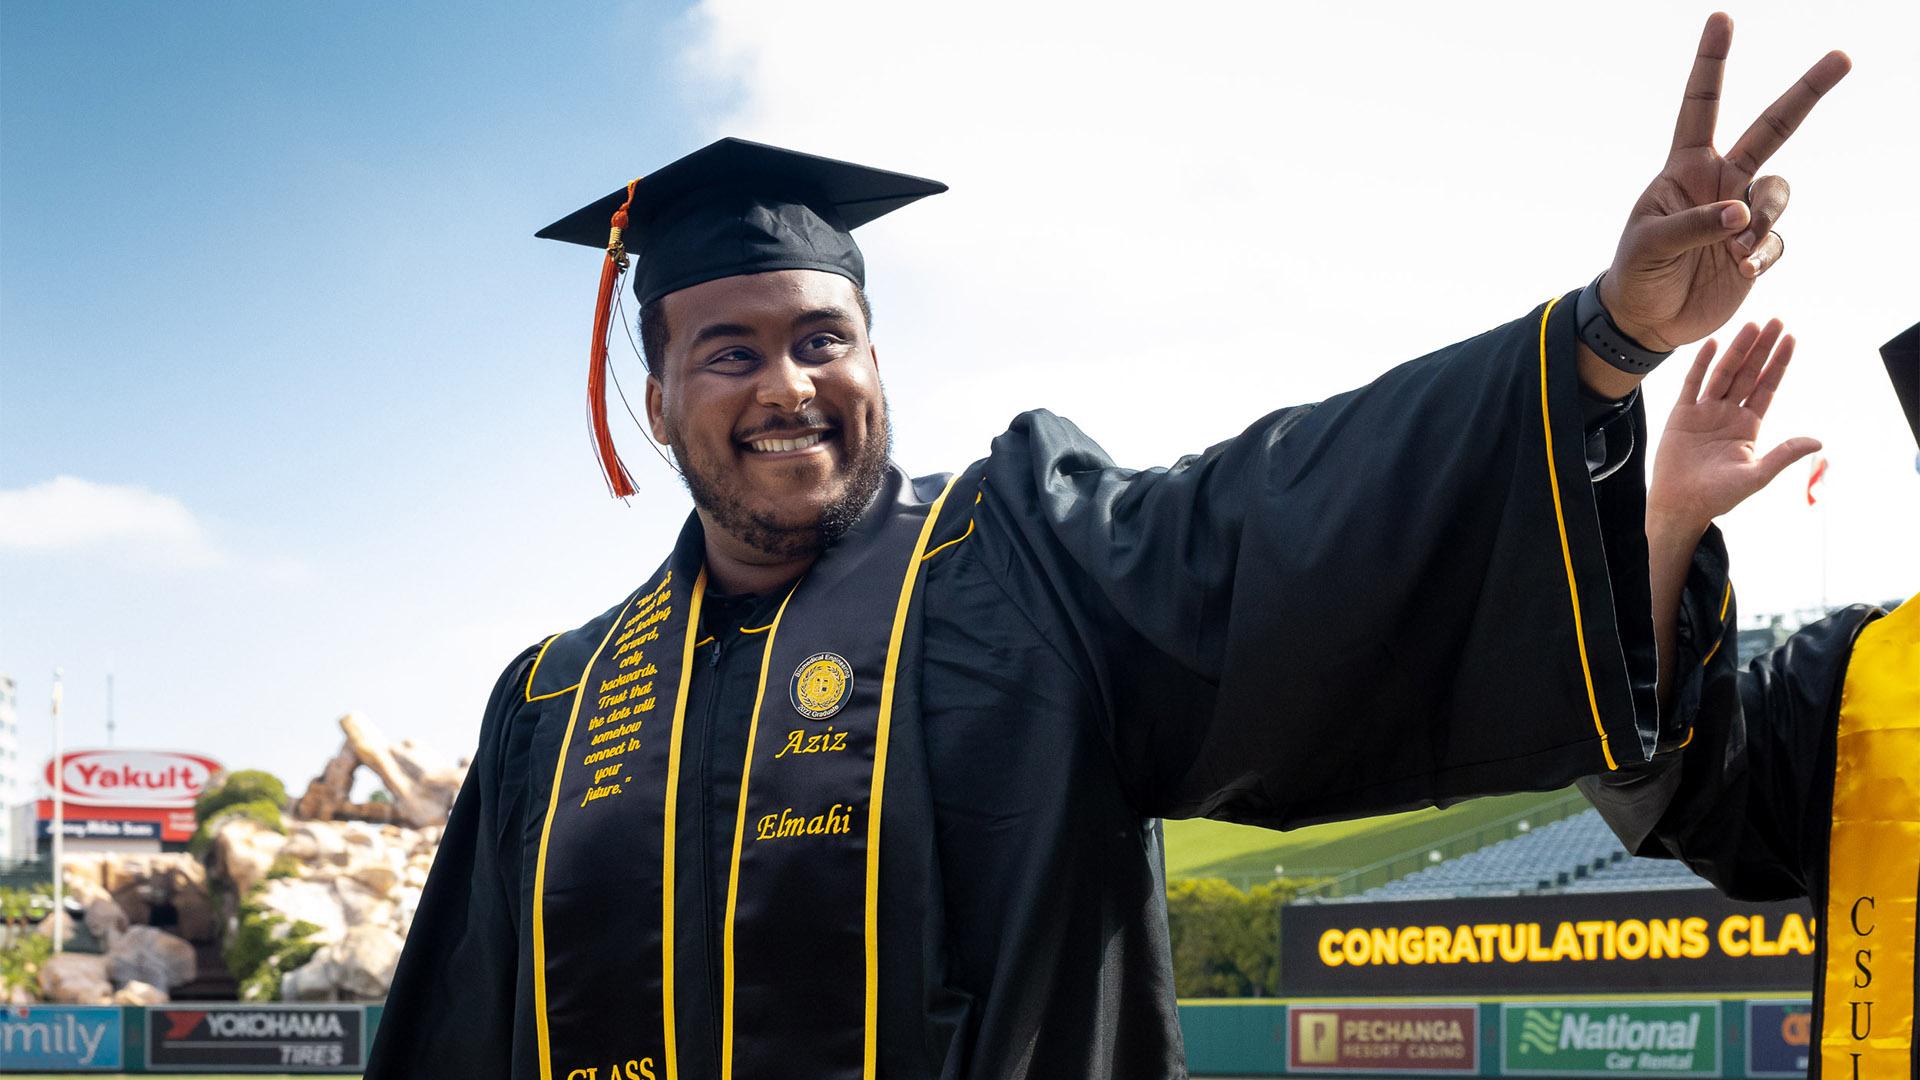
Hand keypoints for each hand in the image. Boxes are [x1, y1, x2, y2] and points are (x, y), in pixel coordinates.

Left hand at [1600, 14, 1849, 351]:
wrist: (1645, 320)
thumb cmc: (1636, 272)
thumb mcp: (1649, 245)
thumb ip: (1692, 225)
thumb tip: (1739, 212)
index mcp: (1685, 168)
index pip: (1701, 106)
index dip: (1712, 63)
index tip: (1722, 19)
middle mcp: (1720, 181)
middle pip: (1772, 127)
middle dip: (1806, 91)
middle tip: (1842, 56)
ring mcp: (1741, 214)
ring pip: (1778, 192)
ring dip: (1760, 218)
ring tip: (1732, 249)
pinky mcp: (1755, 248)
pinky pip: (1774, 241)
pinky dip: (1761, 253)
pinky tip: (1739, 269)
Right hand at [1647, 319, 1820, 539]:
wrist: (1680, 505)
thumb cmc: (1718, 496)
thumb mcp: (1757, 475)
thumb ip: (1784, 454)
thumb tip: (1818, 441)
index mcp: (1748, 425)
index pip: (1767, 387)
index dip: (1779, 363)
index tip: (1790, 339)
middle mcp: (1728, 413)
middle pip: (1748, 373)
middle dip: (1763, 348)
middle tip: (1776, 321)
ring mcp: (1704, 412)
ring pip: (1724, 373)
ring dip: (1738, 349)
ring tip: (1751, 325)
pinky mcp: (1681, 415)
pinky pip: (1693, 384)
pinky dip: (1701, 364)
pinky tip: (1712, 344)